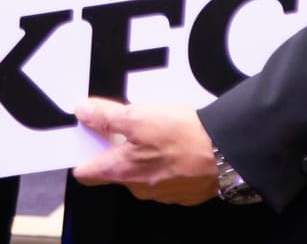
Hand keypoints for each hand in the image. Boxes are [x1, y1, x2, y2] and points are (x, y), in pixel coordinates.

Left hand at [70, 97, 220, 205]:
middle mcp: (138, 189)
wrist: (225, 154)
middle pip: (115, 171)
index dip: (81, 157)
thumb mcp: (138, 116)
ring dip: (143, 155)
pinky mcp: (183, 192)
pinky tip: (175, 145)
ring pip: (141, 174)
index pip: (86, 174)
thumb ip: (107, 116)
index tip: (85, 140)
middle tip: (129, 126)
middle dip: (117, 150)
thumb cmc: (182, 136)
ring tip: (157, 132)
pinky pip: (164, 177)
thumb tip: (83, 113)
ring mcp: (161, 193)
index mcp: (121, 172)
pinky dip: (165, 162)